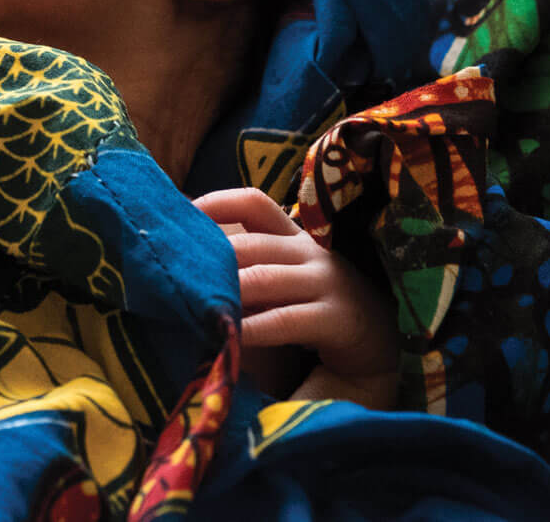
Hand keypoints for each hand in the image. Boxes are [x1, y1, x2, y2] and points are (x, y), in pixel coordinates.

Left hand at [194, 187, 398, 409]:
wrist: (382, 347)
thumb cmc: (315, 308)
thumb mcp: (281, 278)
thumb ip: (247, 263)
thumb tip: (184, 255)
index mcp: (294, 236)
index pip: (253, 202)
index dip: (215, 202)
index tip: (178, 214)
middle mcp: (310, 253)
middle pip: (249, 244)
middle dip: (208, 256)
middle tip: (168, 267)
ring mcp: (327, 283)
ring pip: (263, 278)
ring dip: (225, 290)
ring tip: (191, 301)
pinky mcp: (339, 319)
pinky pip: (286, 319)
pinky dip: (252, 327)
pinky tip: (227, 336)